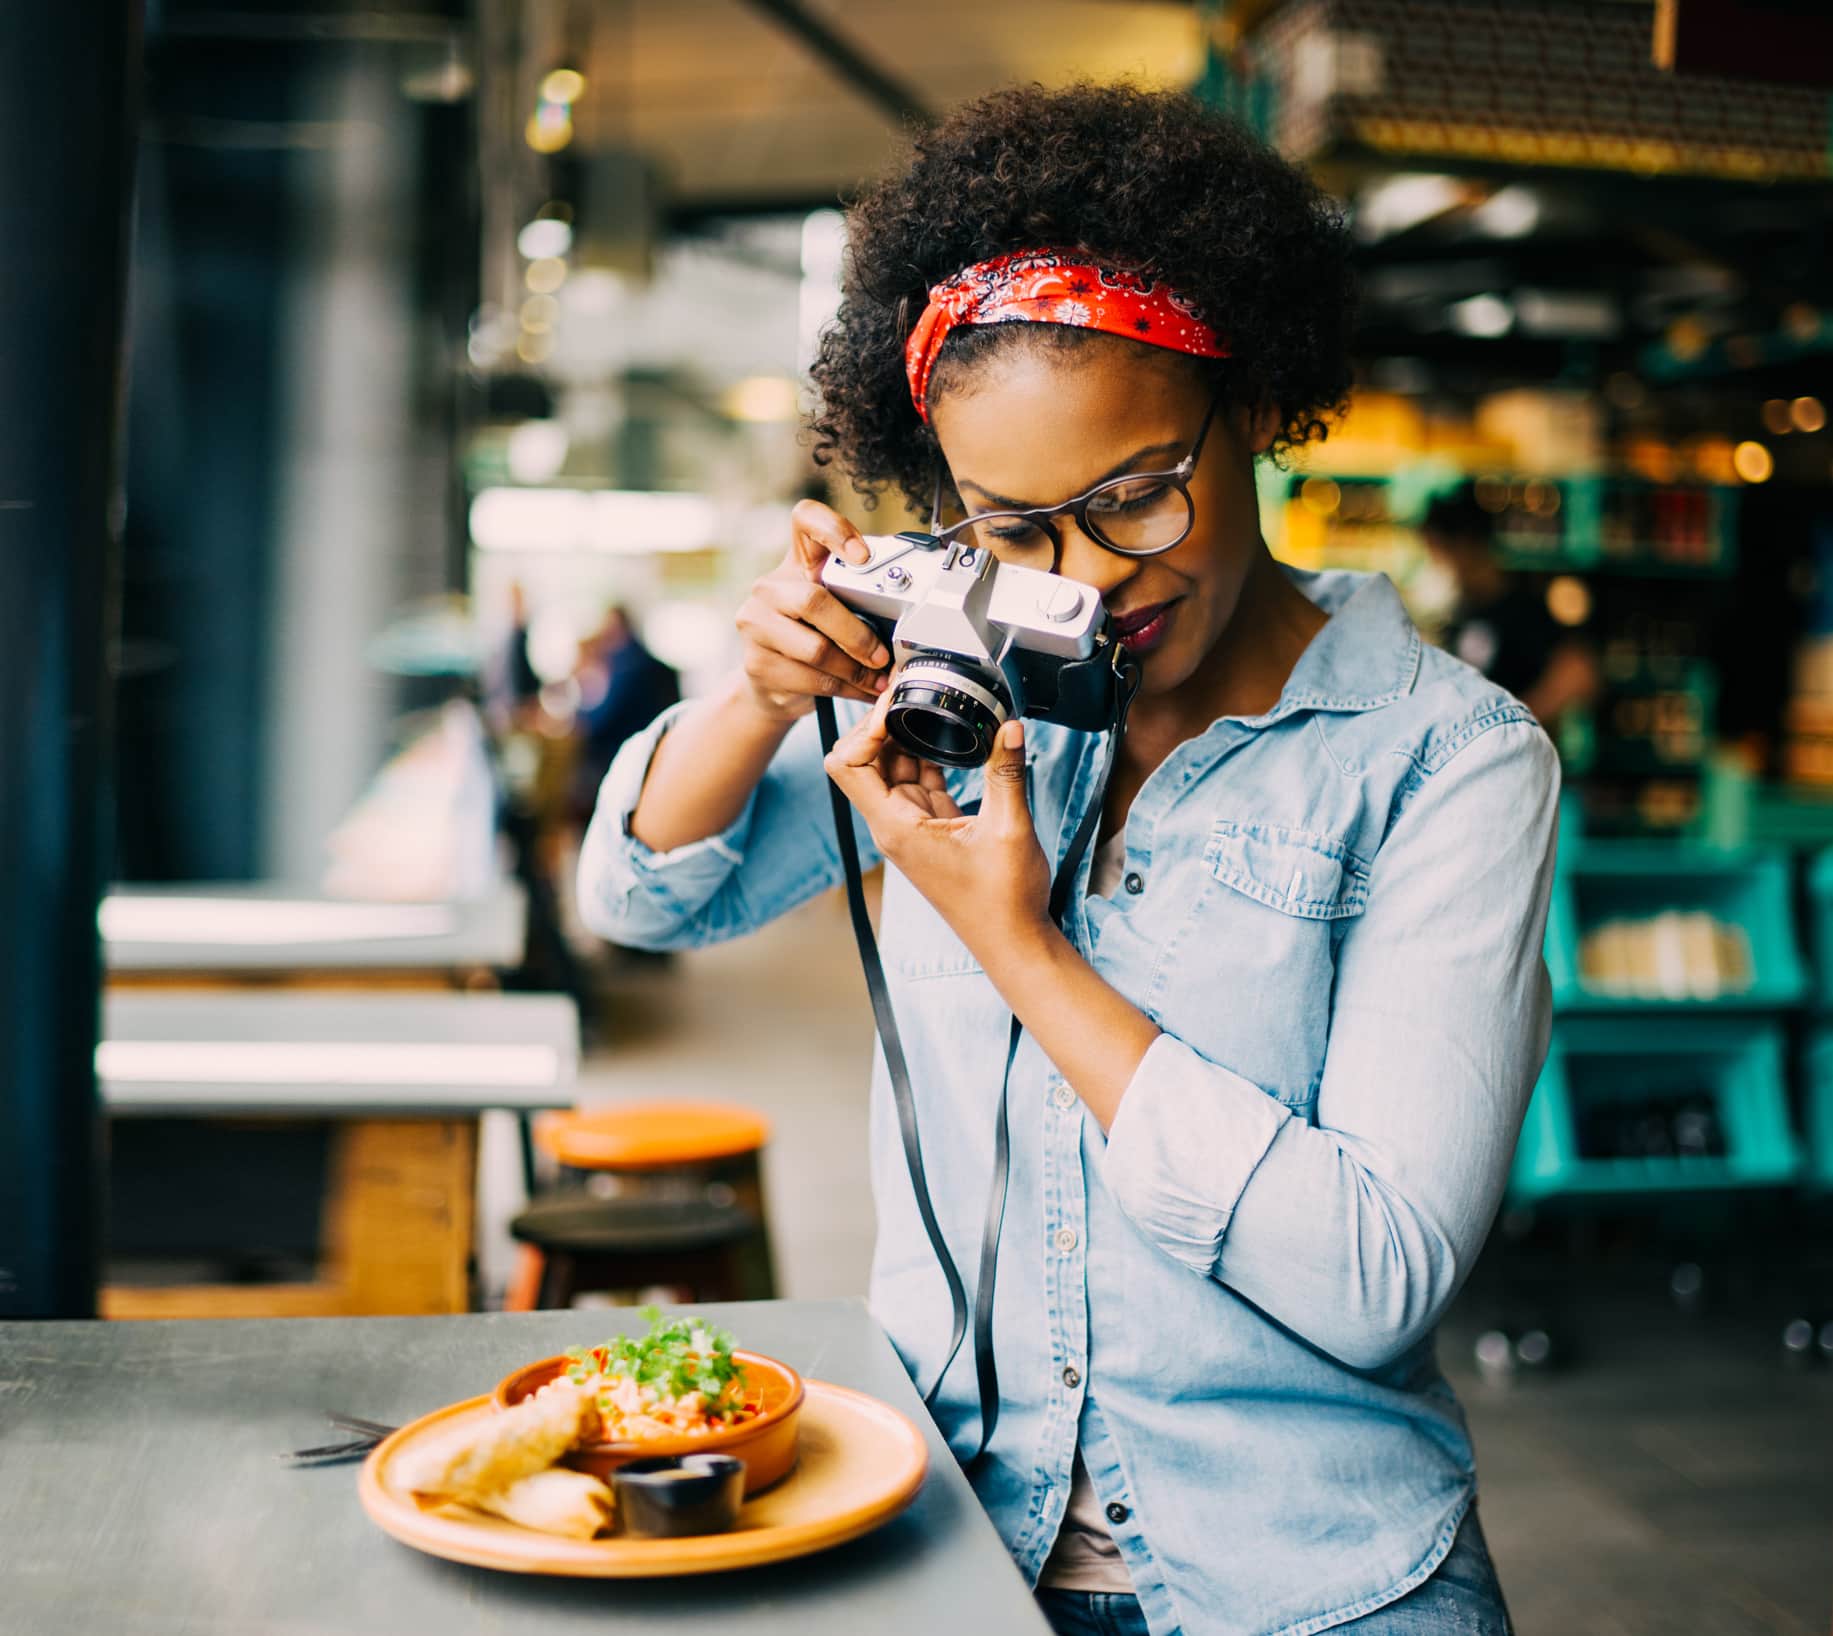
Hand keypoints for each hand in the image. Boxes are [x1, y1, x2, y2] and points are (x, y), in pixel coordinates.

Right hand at [735, 499, 891, 723]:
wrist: (772, 683)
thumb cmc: (814, 637)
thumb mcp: (836, 610)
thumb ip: (860, 600)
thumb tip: (910, 612)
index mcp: (797, 563)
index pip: (806, 520)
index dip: (834, 530)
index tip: (862, 556)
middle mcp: (770, 587)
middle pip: (814, 601)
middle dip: (857, 635)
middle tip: (882, 656)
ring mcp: (756, 624)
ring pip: (815, 649)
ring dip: (855, 670)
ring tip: (876, 680)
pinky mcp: (756, 662)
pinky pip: (810, 679)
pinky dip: (844, 688)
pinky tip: (859, 690)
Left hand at [824, 694, 1051, 959]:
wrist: (1012, 941)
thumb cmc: (1003, 899)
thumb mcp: (1009, 828)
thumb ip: (1005, 772)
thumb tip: (1008, 726)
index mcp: (896, 827)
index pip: (847, 766)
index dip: (863, 729)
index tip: (896, 703)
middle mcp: (893, 825)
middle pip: (861, 760)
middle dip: (880, 725)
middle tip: (912, 695)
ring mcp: (909, 826)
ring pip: (889, 768)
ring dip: (903, 737)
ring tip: (931, 706)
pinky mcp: (930, 828)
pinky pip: (916, 780)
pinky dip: (925, 756)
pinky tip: (947, 736)